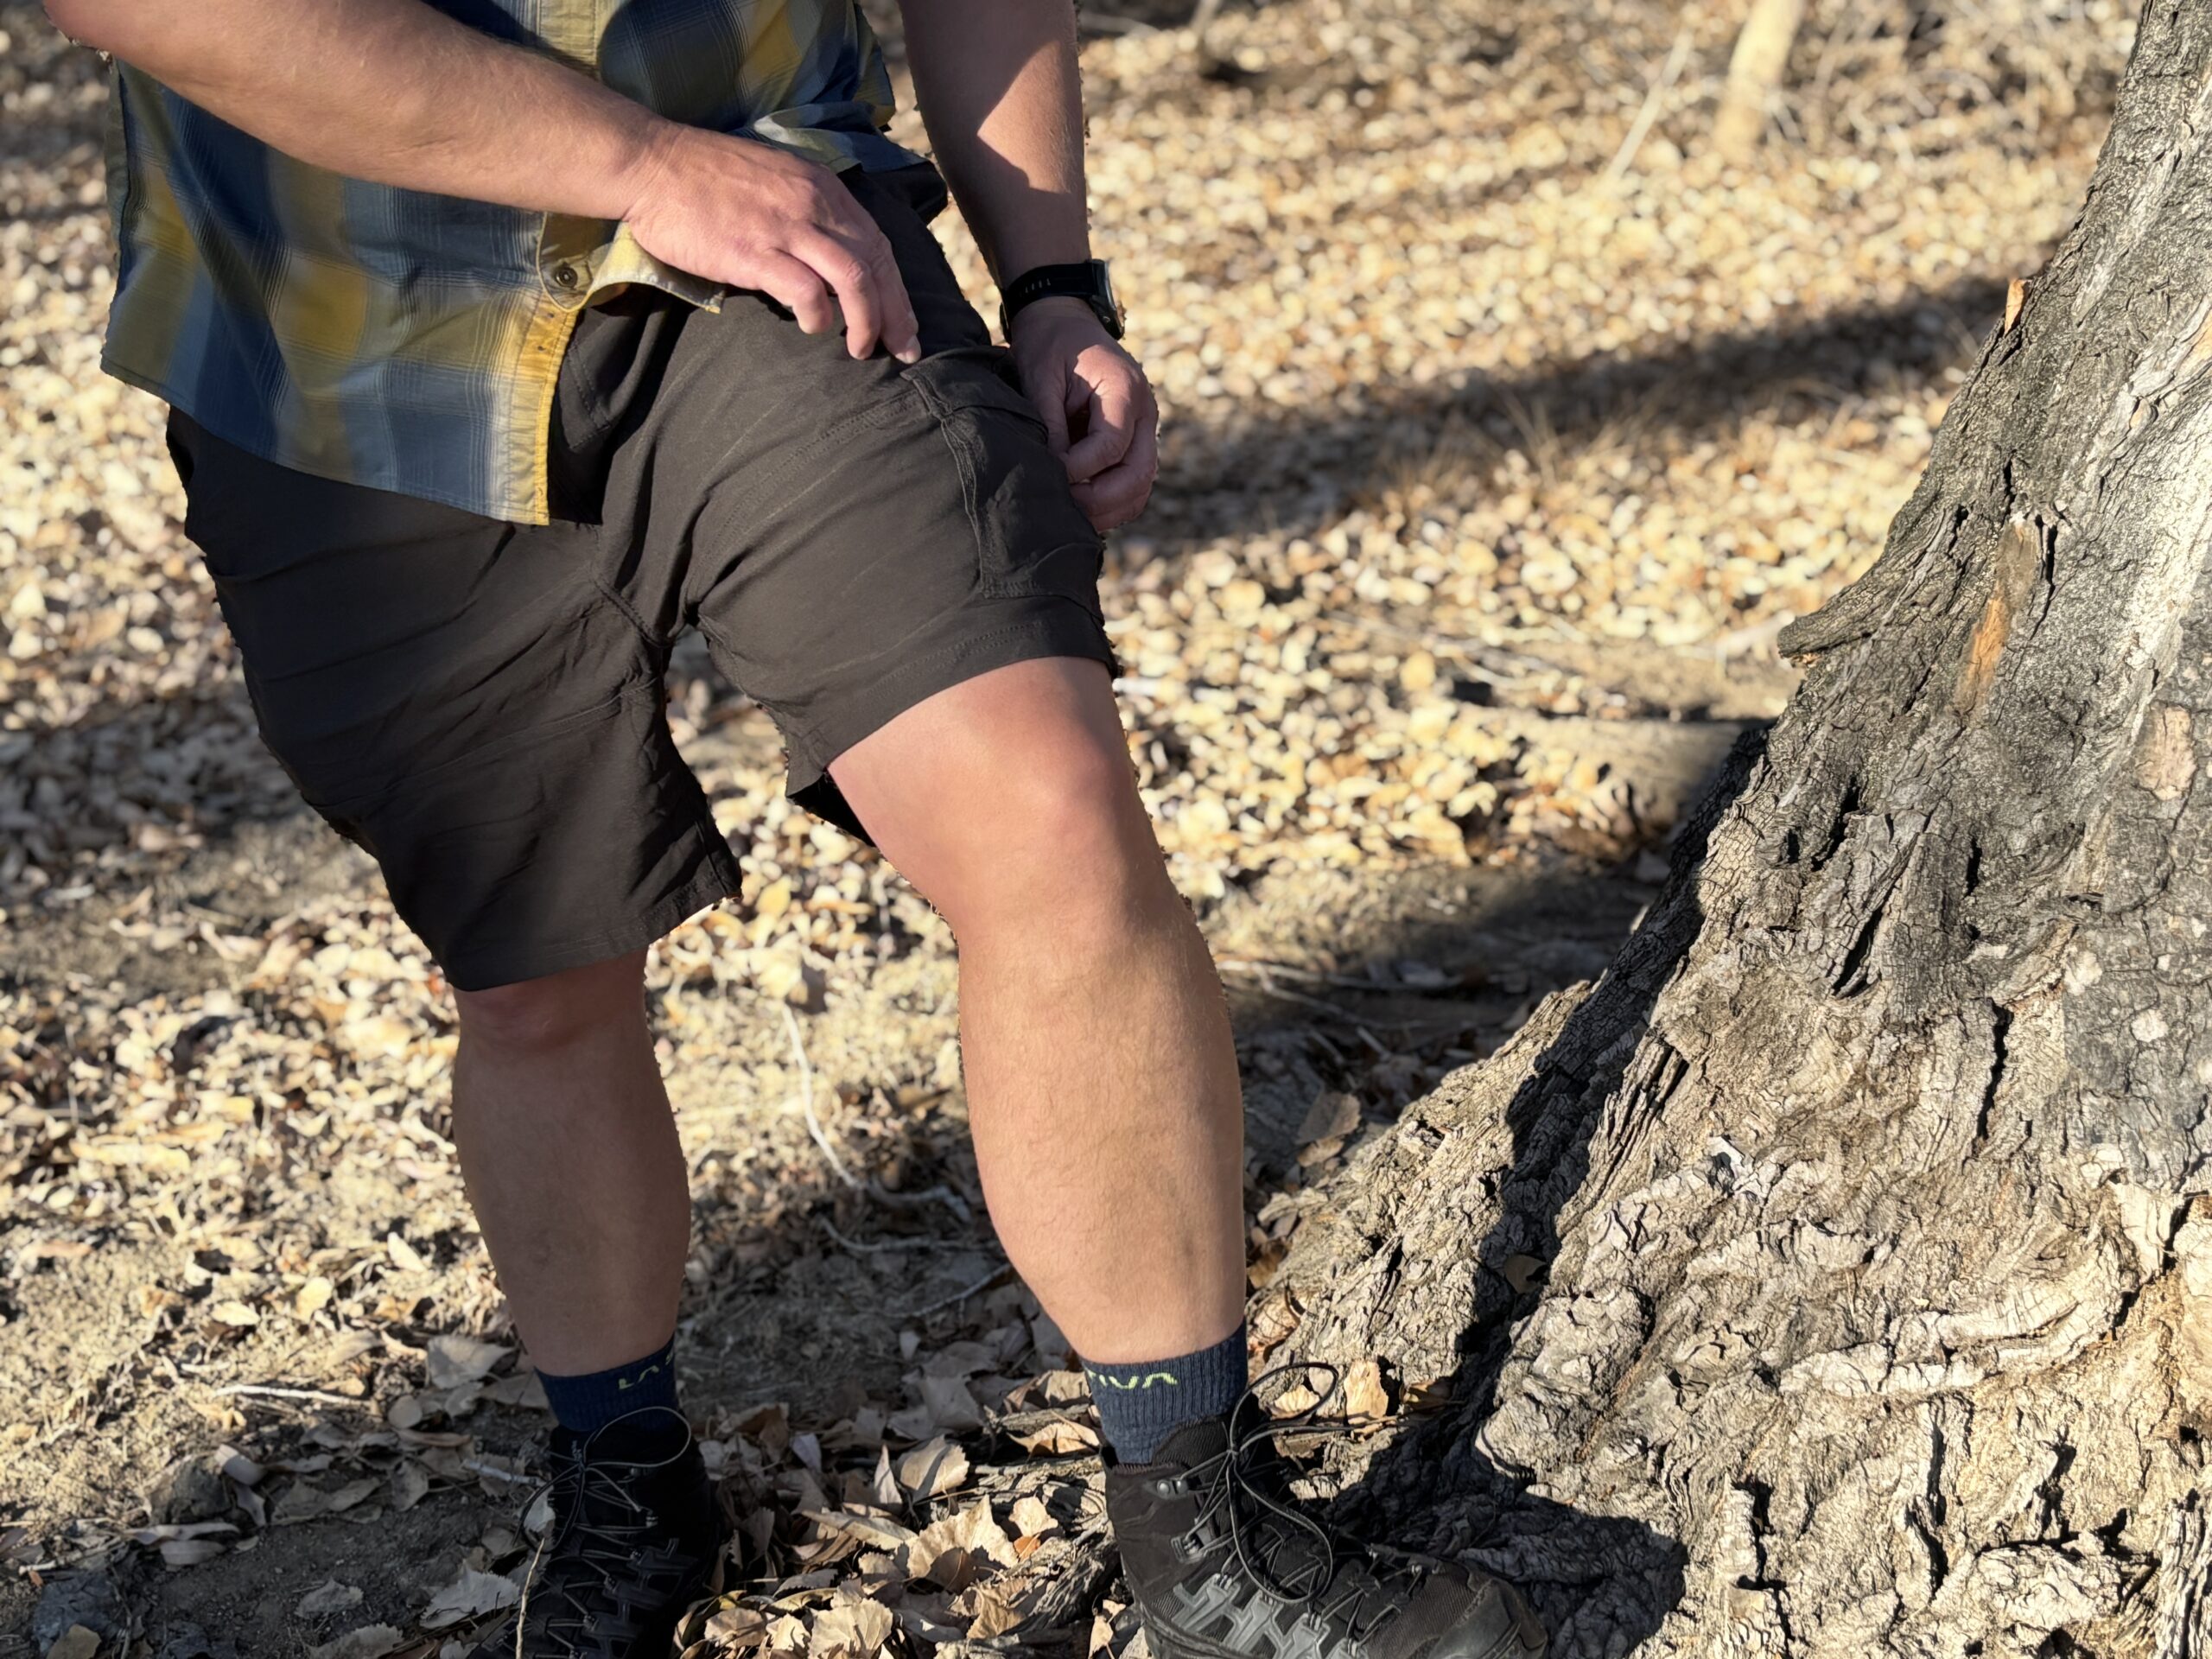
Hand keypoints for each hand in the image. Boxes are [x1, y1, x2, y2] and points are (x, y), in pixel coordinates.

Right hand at [621, 123, 919, 362]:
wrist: (651, 164)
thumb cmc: (703, 178)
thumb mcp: (773, 181)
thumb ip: (806, 213)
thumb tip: (829, 259)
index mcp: (821, 187)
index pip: (877, 243)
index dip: (897, 288)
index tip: (904, 323)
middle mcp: (813, 203)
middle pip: (876, 264)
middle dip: (896, 313)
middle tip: (902, 348)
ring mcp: (786, 227)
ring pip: (854, 280)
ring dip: (866, 321)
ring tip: (861, 349)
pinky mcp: (755, 252)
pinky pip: (807, 292)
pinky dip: (819, 317)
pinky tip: (814, 328)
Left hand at [1008, 298, 1159, 531]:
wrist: (1065, 325)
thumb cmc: (1049, 346)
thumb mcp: (1040, 375)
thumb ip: (1049, 423)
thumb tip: (1051, 471)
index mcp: (1125, 389)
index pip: (1110, 446)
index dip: (1077, 469)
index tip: (1046, 472)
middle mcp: (1144, 414)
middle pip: (1136, 476)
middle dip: (1097, 500)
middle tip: (1060, 507)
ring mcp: (1143, 432)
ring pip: (1139, 489)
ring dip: (1106, 510)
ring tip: (1067, 515)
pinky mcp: (1134, 446)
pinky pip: (1131, 488)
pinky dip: (1109, 506)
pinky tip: (1078, 508)